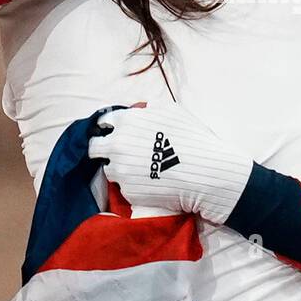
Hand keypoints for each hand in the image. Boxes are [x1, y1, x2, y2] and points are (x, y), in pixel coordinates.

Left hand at [87, 102, 254, 222]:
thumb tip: (140, 108)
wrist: (205, 173)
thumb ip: (150, 108)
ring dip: (120, 168)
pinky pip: (125, 187)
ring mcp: (121, 171)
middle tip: (118, 152)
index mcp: (126, 122)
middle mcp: (118, 146)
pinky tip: (151, 181)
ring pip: (110, 169)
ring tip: (141, 169)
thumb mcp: (172, 111)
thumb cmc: (193, 138)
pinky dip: (134, 184)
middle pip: (95, 147)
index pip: (102, 122)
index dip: (108, 127)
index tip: (113, 132)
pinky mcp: (128, 192)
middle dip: (102, 148)